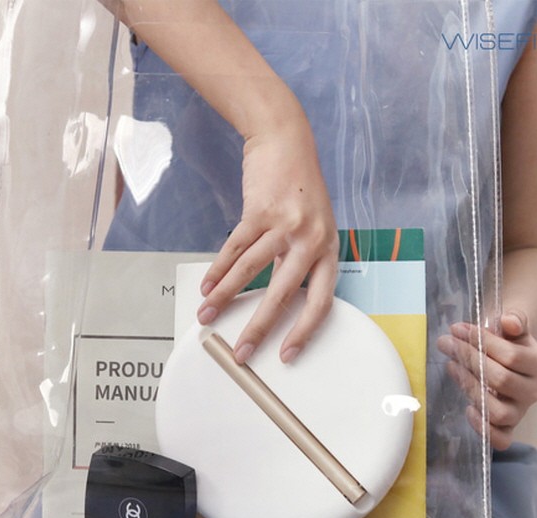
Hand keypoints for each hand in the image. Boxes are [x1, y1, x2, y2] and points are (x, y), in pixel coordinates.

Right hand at [197, 116, 338, 363]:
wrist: (287, 142)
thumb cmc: (303, 189)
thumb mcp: (315, 227)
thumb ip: (301, 261)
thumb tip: (280, 299)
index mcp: (329, 250)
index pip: (322, 302)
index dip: (304, 332)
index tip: (287, 355)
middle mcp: (311, 240)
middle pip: (283, 294)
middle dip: (259, 328)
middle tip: (242, 351)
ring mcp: (285, 225)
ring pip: (250, 272)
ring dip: (225, 297)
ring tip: (207, 316)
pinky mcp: (259, 211)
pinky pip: (234, 248)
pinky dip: (218, 269)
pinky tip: (207, 286)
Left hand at [437, 310, 536, 449]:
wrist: (507, 356)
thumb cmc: (505, 341)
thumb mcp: (510, 326)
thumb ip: (513, 320)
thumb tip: (508, 321)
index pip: (510, 355)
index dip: (481, 342)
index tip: (458, 329)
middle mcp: (533, 390)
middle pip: (500, 380)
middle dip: (469, 359)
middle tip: (447, 344)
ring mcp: (520, 411)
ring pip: (498, 411)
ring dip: (470, 389)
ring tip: (452, 367)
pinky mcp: (507, 426)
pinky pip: (501, 439)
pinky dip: (483, 428)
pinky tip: (467, 409)